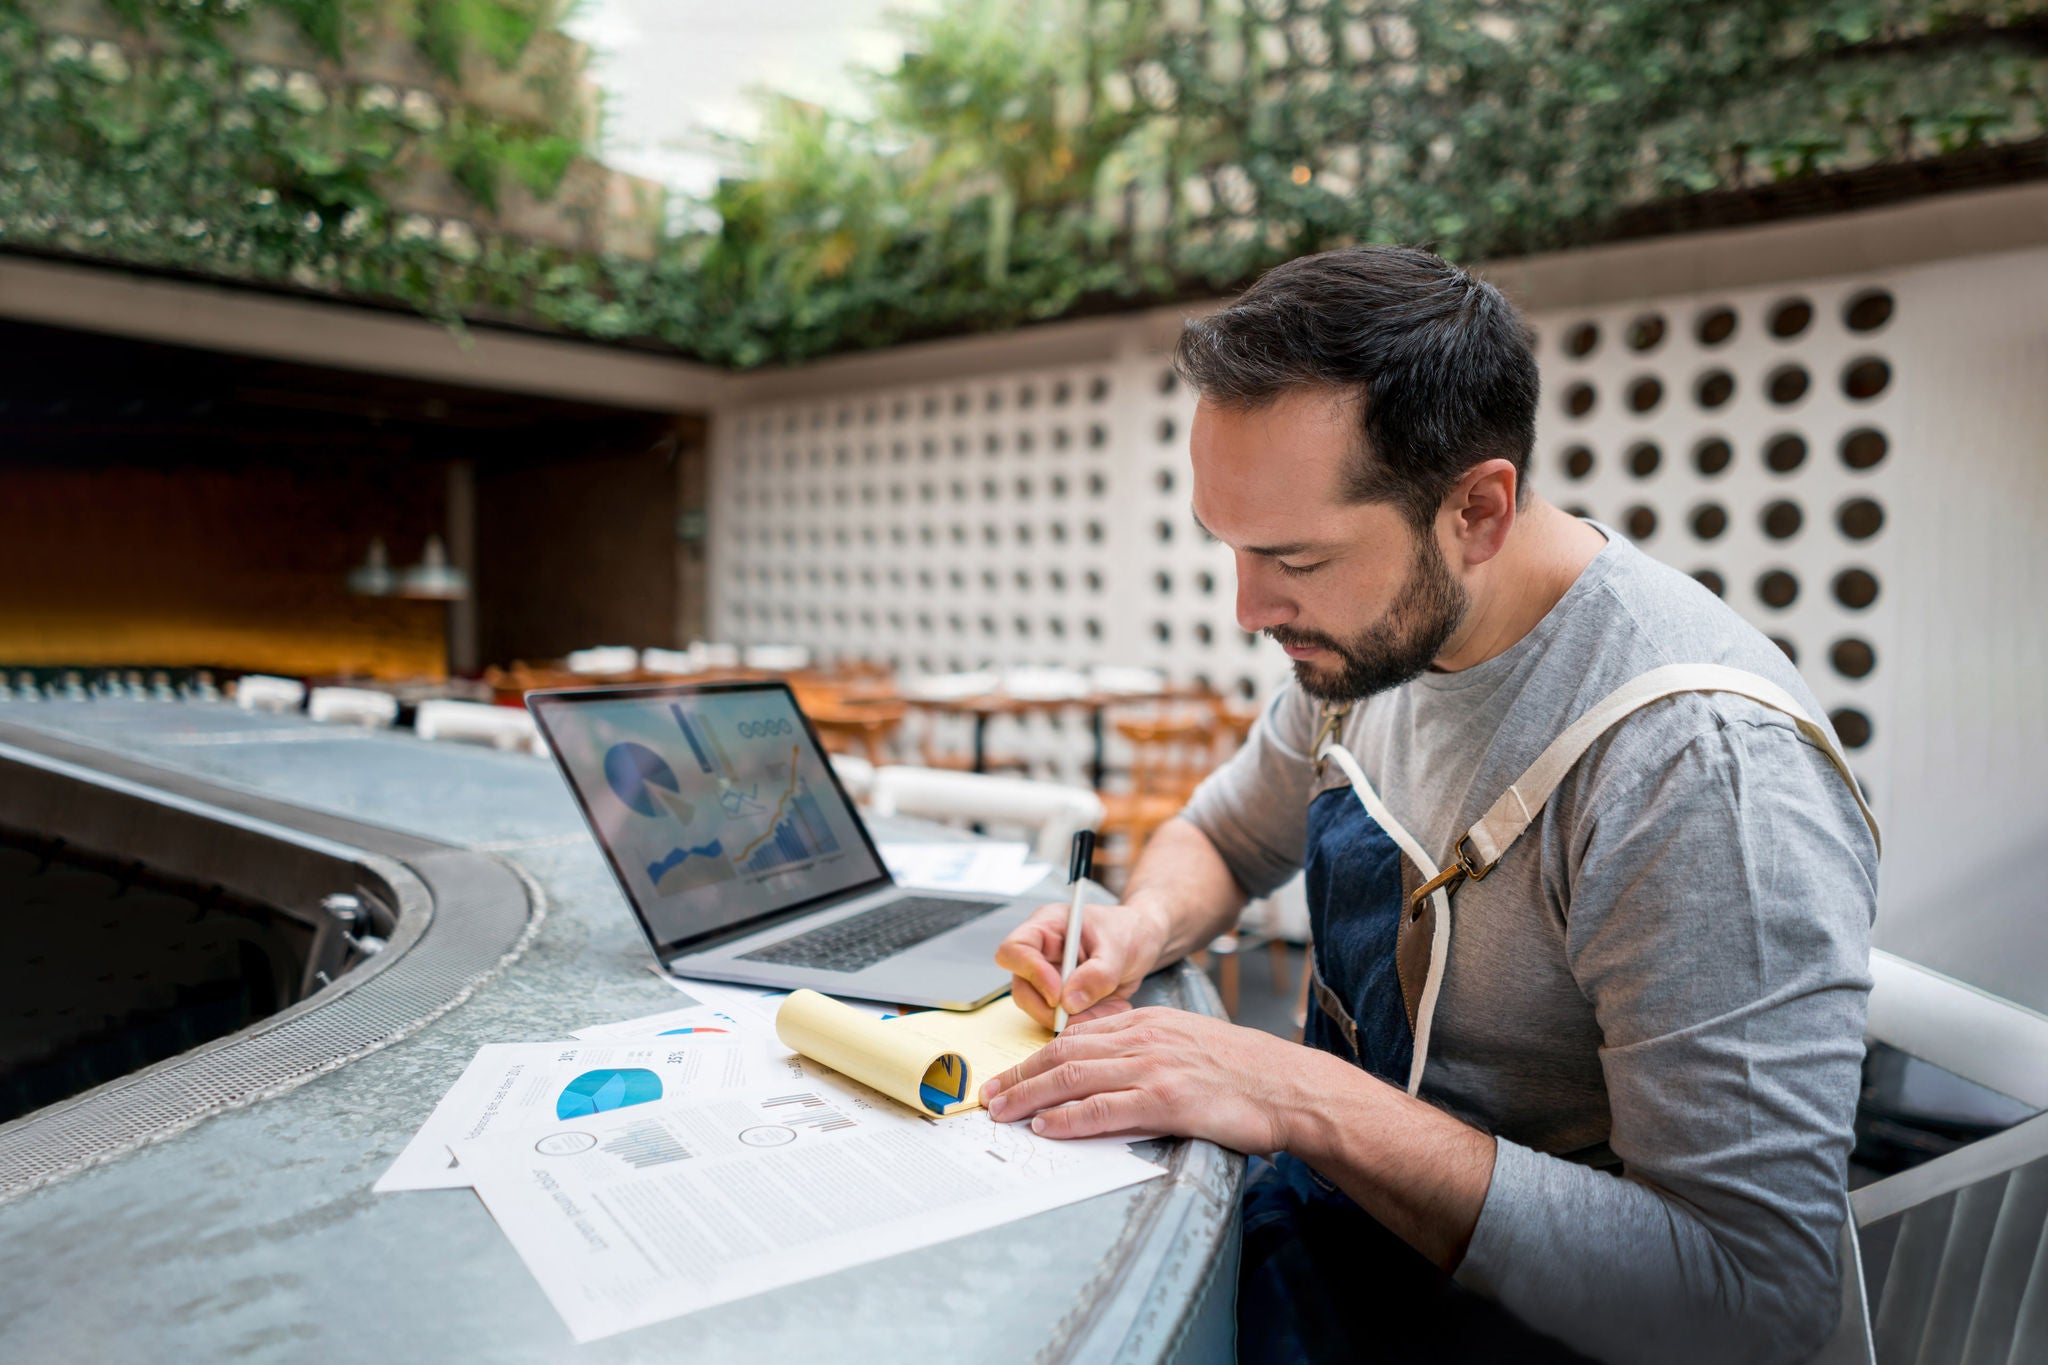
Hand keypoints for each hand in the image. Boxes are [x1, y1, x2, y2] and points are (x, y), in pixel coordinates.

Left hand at [980, 1007, 1328, 1154]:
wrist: (1289, 1086)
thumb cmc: (1243, 1072)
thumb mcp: (1186, 1043)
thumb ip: (1145, 1049)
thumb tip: (1103, 1066)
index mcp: (1147, 1022)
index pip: (1075, 1036)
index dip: (1035, 1056)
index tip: (1009, 1074)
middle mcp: (1144, 1038)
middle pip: (1063, 1053)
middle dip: (1019, 1075)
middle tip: (989, 1096)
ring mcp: (1154, 1067)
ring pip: (1073, 1077)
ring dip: (1029, 1096)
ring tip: (1001, 1112)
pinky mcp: (1167, 1099)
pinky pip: (1103, 1108)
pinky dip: (1069, 1118)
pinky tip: (1046, 1126)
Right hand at [995, 899, 1166, 1028]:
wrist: (1142, 942)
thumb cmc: (1128, 931)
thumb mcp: (1119, 948)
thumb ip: (1097, 973)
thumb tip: (1069, 1003)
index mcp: (1046, 927)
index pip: (1015, 950)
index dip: (1030, 974)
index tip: (1057, 994)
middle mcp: (1040, 954)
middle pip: (1022, 989)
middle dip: (1053, 1009)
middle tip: (1087, 1011)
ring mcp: (1048, 978)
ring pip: (1041, 1010)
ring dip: (1074, 1019)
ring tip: (1112, 1008)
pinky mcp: (1061, 1000)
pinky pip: (1062, 1020)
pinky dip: (1085, 1022)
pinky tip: (1111, 1009)